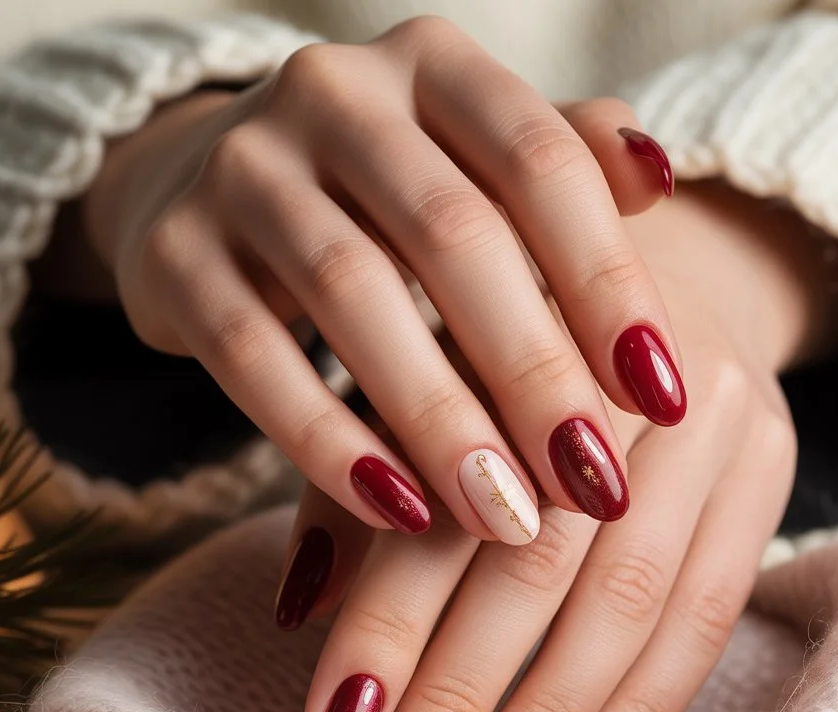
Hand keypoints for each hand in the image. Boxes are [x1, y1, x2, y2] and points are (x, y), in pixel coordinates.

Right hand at [80, 17, 685, 552]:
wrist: (215, 191)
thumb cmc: (387, 202)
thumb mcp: (476, 172)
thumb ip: (565, 173)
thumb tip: (661, 179)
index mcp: (435, 68)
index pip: (543, 163)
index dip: (611, 284)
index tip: (667, 402)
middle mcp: (337, 94)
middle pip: (455, 236)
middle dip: (535, 374)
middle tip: (597, 487)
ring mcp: (242, 166)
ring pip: (354, 296)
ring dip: (440, 422)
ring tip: (507, 518)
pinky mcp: (170, 253)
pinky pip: (252, 353)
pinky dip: (326, 441)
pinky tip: (395, 512)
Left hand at [294, 182, 816, 711]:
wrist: (652, 282)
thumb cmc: (501, 351)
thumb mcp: (415, 391)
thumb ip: (359, 488)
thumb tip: (298, 612)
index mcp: (503, 334)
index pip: (440, 503)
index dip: (386, 625)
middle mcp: (616, 375)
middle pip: (537, 560)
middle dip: (464, 697)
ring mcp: (710, 421)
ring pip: (632, 599)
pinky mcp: (769, 467)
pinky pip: (712, 608)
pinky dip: (646, 707)